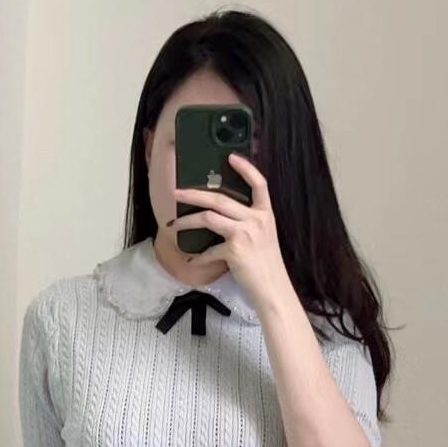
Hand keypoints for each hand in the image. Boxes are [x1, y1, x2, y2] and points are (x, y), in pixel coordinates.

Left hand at [173, 153, 291, 313]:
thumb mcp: (263, 236)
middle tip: (177, 192)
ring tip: (175, 223)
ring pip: (208, 217)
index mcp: (265, 213)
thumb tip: (221, 214)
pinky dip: (198, 257)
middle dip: (194, 194)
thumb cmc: (266, 264)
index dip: (246, 168)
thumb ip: (248, 222)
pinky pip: (209, 250)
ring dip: (187, 220)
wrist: (272, 288)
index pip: (259, 183)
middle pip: (220, 199)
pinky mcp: (234, 251)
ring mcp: (245, 234)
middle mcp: (256, 220)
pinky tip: (192, 261)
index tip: (231, 157)